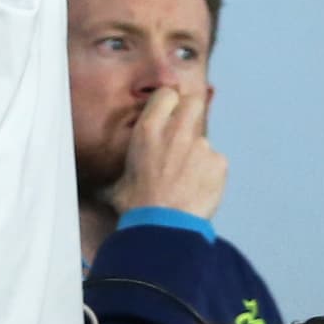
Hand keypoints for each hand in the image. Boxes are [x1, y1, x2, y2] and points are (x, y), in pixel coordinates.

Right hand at [108, 90, 225, 220]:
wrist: (164, 228)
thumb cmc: (138, 207)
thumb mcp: (118, 181)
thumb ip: (123, 168)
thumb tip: (104, 178)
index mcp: (149, 130)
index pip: (166, 94)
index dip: (169, 104)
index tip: (168, 114)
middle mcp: (176, 131)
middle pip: (193, 103)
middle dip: (191, 113)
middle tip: (184, 134)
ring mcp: (201, 146)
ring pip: (204, 141)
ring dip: (198, 155)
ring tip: (187, 180)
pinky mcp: (219, 163)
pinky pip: (216, 163)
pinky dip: (210, 174)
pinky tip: (198, 190)